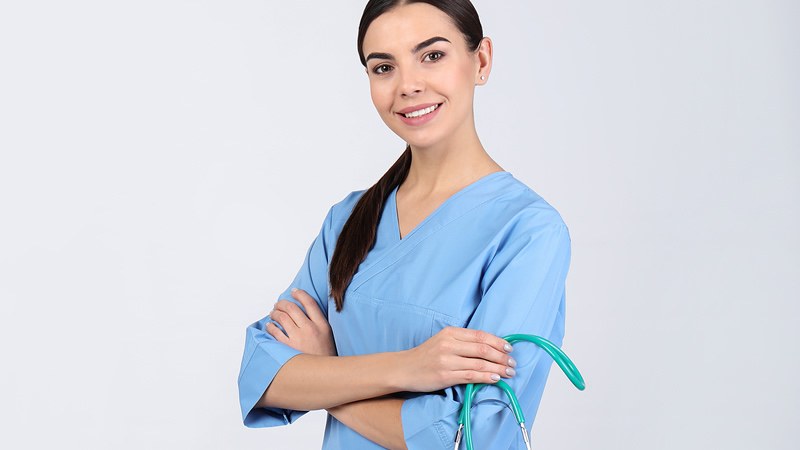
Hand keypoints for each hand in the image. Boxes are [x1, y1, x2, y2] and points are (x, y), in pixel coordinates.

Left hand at [265, 288, 336, 356]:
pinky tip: (270, 326)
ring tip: (273, 313)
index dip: (300, 294)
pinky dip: (271, 326)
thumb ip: (318, 322)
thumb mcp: (328, 335)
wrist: (324, 375)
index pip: (310, 302)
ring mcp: (298, 338)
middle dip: (283, 303)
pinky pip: (275, 332)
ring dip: (275, 313)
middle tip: (278, 304)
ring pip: (282, 317)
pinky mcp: (288, 348)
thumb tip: (305, 311)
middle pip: (292, 308)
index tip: (294, 291)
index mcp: (322, 325)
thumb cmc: (325, 356)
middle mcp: (310, 329)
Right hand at [401, 326, 515, 391]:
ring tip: (509, 372)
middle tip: (513, 363)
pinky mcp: (445, 375)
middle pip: (483, 349)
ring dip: (498, 368)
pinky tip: (495, 378)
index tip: (510, 349)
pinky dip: (486, 377)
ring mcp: (447, 360)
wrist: (404, 368)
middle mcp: (449, 344)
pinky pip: (471, 375)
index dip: (498, 342)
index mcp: (450, 333)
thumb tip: (490, 348)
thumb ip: (463, 342)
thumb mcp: (443, 341)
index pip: (481, 336)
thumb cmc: (425, 356)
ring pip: (480, 363)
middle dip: (502, 357)